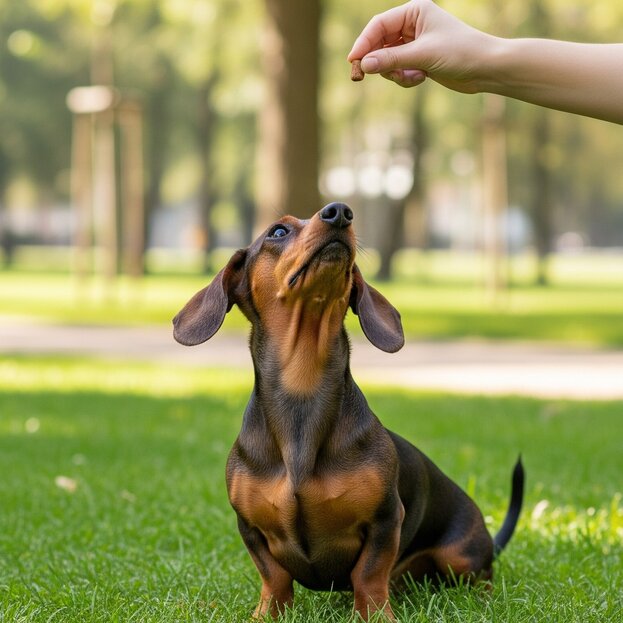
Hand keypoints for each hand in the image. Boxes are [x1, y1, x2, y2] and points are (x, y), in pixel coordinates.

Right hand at [348, 0, 493, 92]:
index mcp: (414, 11)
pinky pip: (398, 71)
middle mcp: (412, 24)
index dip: (363, 43)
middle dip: (377, 61)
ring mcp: (414, 43)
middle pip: (379, 43)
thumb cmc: (460, 53)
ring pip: (387, 60)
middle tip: (363, 78)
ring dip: (394, 73)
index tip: (353, 61)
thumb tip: (364, 65)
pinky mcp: (418, 60)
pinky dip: (405, 78)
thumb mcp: (422, 55)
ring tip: (411, 78)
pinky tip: (420, 79)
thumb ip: (391, 60)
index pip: (378, 25)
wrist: (485, 69)